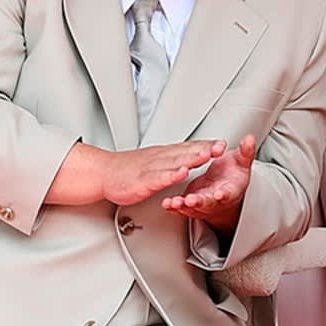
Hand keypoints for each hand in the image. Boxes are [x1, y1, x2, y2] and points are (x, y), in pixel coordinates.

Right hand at [101, 139, 225, 205]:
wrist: (103, 172)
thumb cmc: (127, 169)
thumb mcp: (154, 160)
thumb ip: (172, 158)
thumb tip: (189, 155)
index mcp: (163, 154)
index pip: (188, 147)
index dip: (206, 145)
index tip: (222, 144)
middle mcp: (159, 158)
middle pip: (185, 152)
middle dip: (204, 149)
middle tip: (221, 147)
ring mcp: (151, 169)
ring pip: (174, 162)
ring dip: (192, 158)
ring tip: (207, 155)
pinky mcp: (142, 181)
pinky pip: (158, 178)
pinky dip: (171, 175)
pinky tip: (181, 173)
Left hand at [163, 133, 255, 229]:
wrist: (225, 186)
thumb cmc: (233, 175)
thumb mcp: (242, 162)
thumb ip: (245, 151)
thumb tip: (250, 139)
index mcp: (230, 190)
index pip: (228, 193)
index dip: (224, 194)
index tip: (219, 193)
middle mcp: (215, 200)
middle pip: (208, 202)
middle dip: (199, 201)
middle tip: (191, 199)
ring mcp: (202, 204)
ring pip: (192, 207)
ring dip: (182, 205)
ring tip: (174, 202)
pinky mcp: (191, 205)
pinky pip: (182, 208)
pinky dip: (174, 207)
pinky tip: (166, 203)